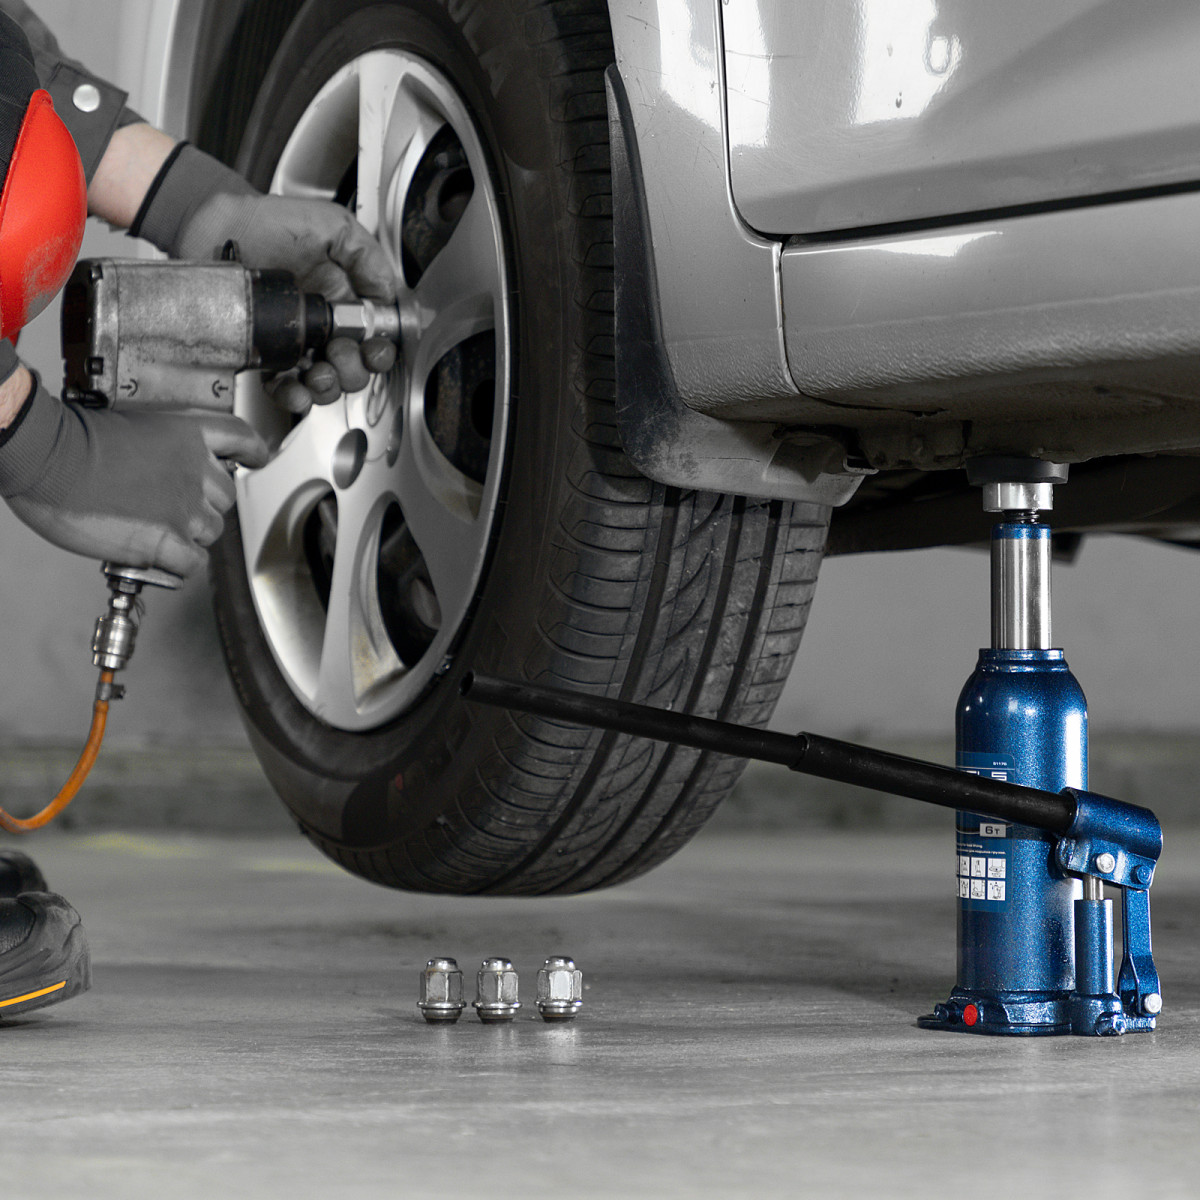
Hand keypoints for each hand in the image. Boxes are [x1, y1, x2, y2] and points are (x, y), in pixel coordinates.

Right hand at [0, 375, 267, 576]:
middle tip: (172, 509)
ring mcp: (184, 506)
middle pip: (224, 498)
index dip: (253, 452)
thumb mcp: (132, 426)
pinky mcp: (167, 539)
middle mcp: (195, 470)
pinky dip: (178, 564)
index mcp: (188, 434)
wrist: (49, 457)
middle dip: (204, 506)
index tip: (256, 459)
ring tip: (154, 530)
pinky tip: (158, 557)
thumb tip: (168, 472)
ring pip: (210, 532)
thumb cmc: (73, 440)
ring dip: (188, 536)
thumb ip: (163, 447)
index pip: (240, 440)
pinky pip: (192, 562)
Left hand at [133, 145, 397, 412]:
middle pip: (352, 369)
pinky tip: (296, 389)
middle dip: (352, 369)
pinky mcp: (265, 354)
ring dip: (328, 387)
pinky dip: (293, 396)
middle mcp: (321, 328)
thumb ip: (366, 256)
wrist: (216, 229)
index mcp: (342, 302)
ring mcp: (293, 344)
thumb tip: (387, 293)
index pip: (372, 340)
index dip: (378, 351)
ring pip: (323, 384)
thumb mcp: (332, 226)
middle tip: (339, 350)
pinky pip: (283, 387)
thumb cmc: (269, 223)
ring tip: (319, 372)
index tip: (373, 347)